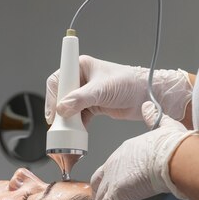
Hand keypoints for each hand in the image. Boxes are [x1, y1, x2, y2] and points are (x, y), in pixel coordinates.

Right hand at [45, 55, 192, 125]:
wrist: (146, 96)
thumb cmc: (129, 83)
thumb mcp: (102, 90)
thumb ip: (81, 99)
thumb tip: (62, 108)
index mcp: (81, 66)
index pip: (58, 80)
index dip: (52, 96)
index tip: (53, 111)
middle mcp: (81, 79)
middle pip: (60, 96)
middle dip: (59, 110)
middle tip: (58, 123)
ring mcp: (86, 94)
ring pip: (68, 108)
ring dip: (67, 120)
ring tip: (68, 130)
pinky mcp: (92, 106)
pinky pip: (78, 117)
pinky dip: (76, 126)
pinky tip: (77, 133)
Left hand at [90, 101, 196, 199]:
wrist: (173, 156)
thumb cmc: (173, 144)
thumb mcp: (164, 126)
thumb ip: (154, 117)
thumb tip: (149, 107)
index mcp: (126, 149)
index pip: (113, 165)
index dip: (112, 175)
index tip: (114, 181)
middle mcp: (115, 162)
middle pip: (100, 179)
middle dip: (98, 190)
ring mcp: (114, 178)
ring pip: (100, 195)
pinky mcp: (117, 193)